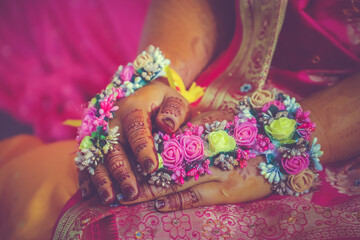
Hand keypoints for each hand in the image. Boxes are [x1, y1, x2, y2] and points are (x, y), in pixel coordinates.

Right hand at [78, 79, 190, 203]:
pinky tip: (90, 195)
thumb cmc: (162, 103)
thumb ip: (174, 111)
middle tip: (131, 192)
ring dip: (102, 178)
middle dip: (121, 171)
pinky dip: (87, 177)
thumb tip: (167, 125)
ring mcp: (101, 132)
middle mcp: (112, 121)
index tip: (152, 167)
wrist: (142, 96)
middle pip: (113, 147)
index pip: (137, 129)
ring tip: (110, 199)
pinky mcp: (94, 143)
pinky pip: (87, 160)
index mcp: (133, 108)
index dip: (143, 149)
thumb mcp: (173, 101)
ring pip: (98, 156)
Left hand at [119, 111, 271, 211]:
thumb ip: (196, 126)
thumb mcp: (220, 121)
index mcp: (200, 133)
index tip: (122, 160)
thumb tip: (171, 132)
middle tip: (113, 186)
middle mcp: (203, 151)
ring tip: (125, 198)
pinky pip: (196, 196)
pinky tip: (158, 205)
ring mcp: (214, 171)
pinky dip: (176, 201)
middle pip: (162, 166)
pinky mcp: (227, 190)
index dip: (141, 154)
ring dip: (148, 191)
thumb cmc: (248, 130)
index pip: (163, 145)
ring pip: (173, 183)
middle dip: (137, 176)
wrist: (282, 142)